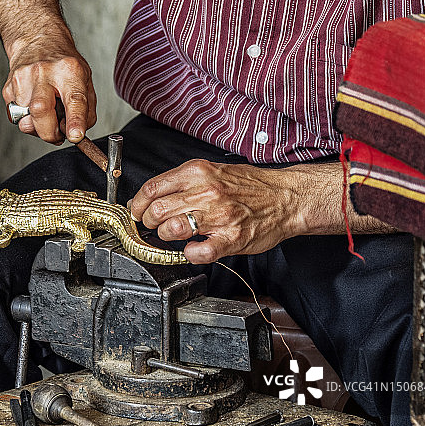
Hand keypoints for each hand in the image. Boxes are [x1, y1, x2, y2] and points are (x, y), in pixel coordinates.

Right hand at [3, 35, 96, 144]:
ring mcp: (22, 80)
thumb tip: (74, 134)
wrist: (37, 41)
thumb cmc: (63, 64)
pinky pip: (18, 118)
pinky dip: (29, 119)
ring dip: (39, 126)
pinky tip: (34, 104)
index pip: (73, 99)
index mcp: (68, 70)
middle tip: (58, 134)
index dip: (75, 121)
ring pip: (27, 120)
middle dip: (49, 132)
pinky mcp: (8, 89)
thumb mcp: (85, 81)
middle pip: (40, 110)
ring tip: (47, 111)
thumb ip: (86, 110)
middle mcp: (44, 72)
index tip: (75, 136)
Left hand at [128, 160, 305, 263]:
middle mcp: (206, 192)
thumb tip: (154, 196)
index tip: (136, 212)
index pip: (152, 188)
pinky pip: (198, 252)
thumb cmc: (251, 186)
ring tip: (173, 236)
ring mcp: (218, 216)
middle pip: (157, 211)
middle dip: (148, 223)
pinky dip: (190, 254)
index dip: (138, 204)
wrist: (287, 197)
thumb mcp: (214, 171)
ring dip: (165, 237)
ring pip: (171, 230)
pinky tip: (193, 249)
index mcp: (198, 172)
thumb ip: (185, 182)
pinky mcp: (231, 239)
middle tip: (153, 226)